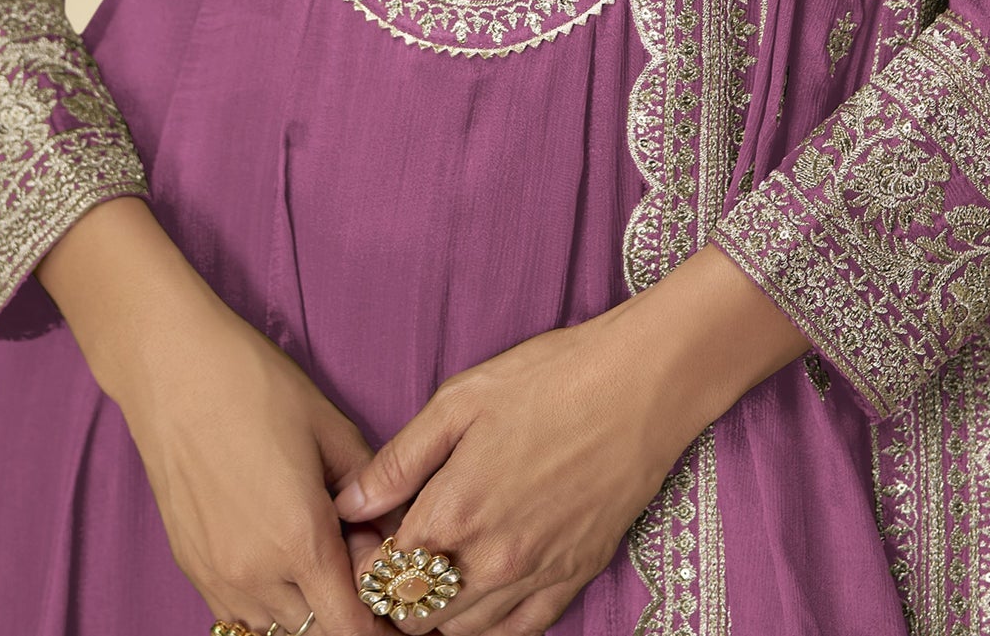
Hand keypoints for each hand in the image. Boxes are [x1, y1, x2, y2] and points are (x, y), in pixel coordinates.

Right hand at [37, 196, 374, 635]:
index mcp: (301, 540)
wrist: (172, 369)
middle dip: (346, 611)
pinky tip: (281, 558)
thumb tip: (394, 532)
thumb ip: (372, 492)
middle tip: (362, 569)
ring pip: (277, 628)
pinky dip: (268, 602)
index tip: (396, 607)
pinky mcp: (192, 566)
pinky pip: (240, 612)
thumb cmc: (254, 384)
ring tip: (322, 561)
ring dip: (307, 610)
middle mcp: (257, 574)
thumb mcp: (332, 428)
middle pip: (317, 631)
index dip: (380, 625)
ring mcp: (218, 575)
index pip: (351, 628)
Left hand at [333, 245, 806, 633]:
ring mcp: (534, 577)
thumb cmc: (549, 378)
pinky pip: (516, 632)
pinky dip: (487, 623)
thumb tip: (349, 505)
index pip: (382, 575)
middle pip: (415, 616)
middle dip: (394, 594)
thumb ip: (399, 461)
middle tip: (398, 553)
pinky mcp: (572, 580)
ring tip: (439, 565)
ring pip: (461, 632)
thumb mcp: (460, 400)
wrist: (641, 387)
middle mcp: (490, 560)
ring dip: (437, 611)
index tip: (366, 537)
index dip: (362, 562)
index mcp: (454, 511)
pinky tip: (480, 587)